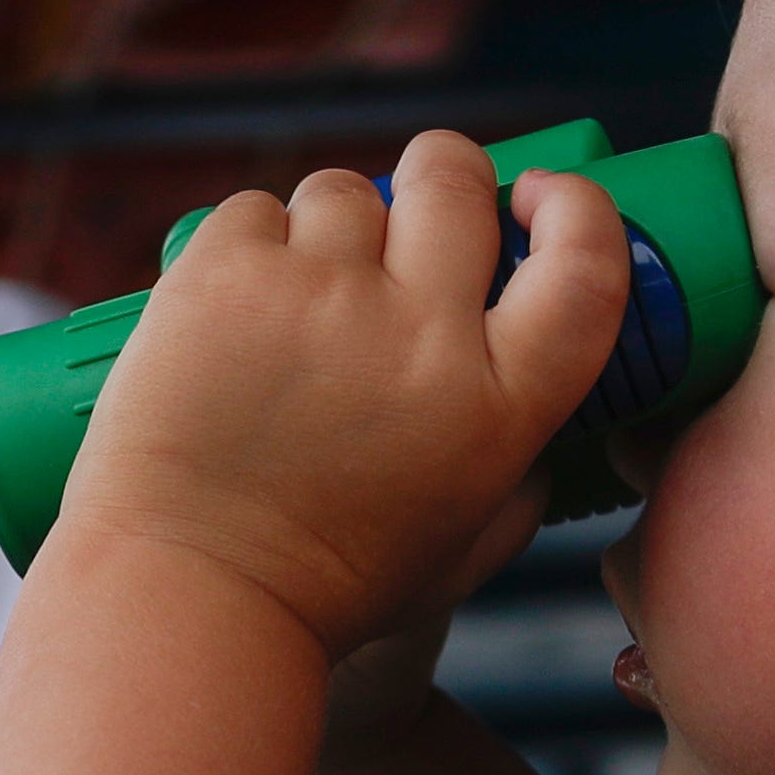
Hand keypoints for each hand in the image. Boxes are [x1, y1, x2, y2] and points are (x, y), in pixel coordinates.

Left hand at [65, 133, 624, 656]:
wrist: (187, 596)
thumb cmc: (321, 593)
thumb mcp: (458, 561)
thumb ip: (514, 496)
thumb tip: (537, 453)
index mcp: (496, 407)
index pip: (587, 263)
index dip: (574, 208)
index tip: (536, 199)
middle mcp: (422, 336)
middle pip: (453, 178)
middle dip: (438, 179)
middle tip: (402, 225)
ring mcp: (322, 296)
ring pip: (345, 193)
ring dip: (328, 232)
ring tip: (290, 314)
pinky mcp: (226, 274)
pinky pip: (254, 211)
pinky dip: (246, 250)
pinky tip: (229, 320)